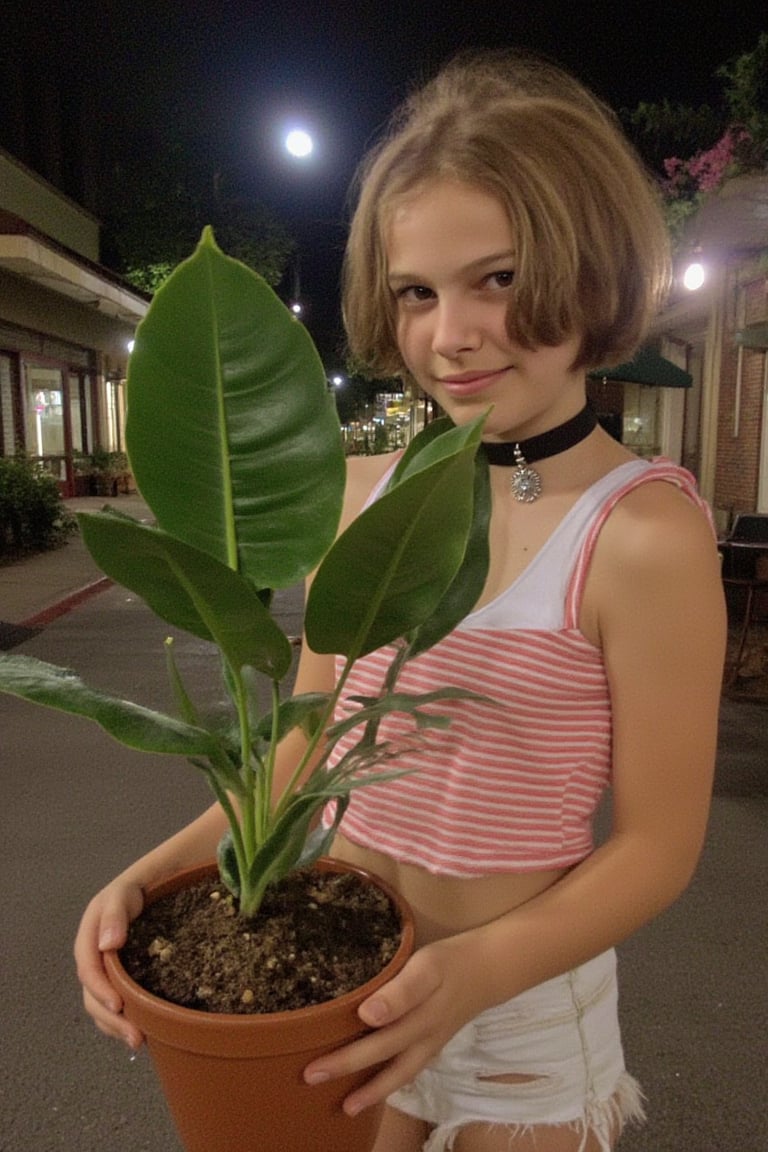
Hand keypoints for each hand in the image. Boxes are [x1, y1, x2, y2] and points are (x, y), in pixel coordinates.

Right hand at [73, 878, 145, 1049]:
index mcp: (88, 940)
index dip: (100, 990)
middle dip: (111, 1019)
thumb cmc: (133, 890)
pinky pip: (112, 1004)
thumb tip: (107, 944)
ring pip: (100, 1005)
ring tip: (139, 1040)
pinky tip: (138, 1030)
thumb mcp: (122, 895)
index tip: (119, 1006)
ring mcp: (104, 971)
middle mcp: (92, 960)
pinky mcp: (117, 979)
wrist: (147, 887)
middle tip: (136, 1036)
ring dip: (116, 1026)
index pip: (88, 971)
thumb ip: (114, 915)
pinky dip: (122, 1020)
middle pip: (92, 996)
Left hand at [303, 934, 489, 1115]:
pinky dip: (391, 1080)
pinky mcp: (434, 1042)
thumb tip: (368, 1015)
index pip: (377, 1042)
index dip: (347, 1056)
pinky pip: (409, 1068)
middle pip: (383, 1060)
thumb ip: (401, 992)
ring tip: (346, 1107)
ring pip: (399, 1074)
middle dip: (346, 1071)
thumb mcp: (427, 967)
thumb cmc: (452, 961)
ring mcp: (430, 1044)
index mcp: (417, 1019)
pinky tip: (376, 1082)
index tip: (314, 1065)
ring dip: (373, 1091)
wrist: (490, 968)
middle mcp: (423, 1039)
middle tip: (309, 1078)